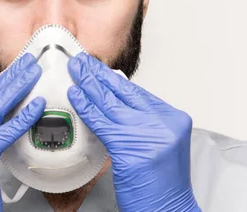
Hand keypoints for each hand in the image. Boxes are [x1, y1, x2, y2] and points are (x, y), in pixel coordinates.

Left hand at [67, 53, 200, 211]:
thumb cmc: (160, 187)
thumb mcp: (156, 145)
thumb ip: (140, 122)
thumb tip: (112, 101)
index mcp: (173, 118)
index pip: (136, 92)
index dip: (112, 78)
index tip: (96, 66)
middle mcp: (164, 122)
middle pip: (124, 92)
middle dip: (98, 74)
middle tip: (80, 60)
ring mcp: (150, 134)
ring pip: (111, 103)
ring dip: (88, 85)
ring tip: (73, 70)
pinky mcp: (132, 148)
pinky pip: (102, 122)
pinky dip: (85, 107)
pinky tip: (74, 96)